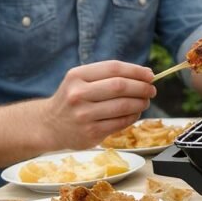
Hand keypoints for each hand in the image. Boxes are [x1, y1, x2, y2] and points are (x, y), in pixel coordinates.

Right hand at [41, 61, 155, 149]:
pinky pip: (122, 122)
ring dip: (141, 103)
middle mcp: (78, 94)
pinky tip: (135, 113)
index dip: (136, 71)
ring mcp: (84, 115)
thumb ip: (109, 76)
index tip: (150, 75)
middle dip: (142, 87)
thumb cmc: (73, 100)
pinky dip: (134, 116)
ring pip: (124, 106)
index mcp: (76, 76)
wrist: (49, 126)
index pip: (114, 68)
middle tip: (151, 90)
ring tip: (145, 101)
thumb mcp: (81, 81)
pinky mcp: (91, 132)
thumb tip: (146, 75)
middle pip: (121, 86)